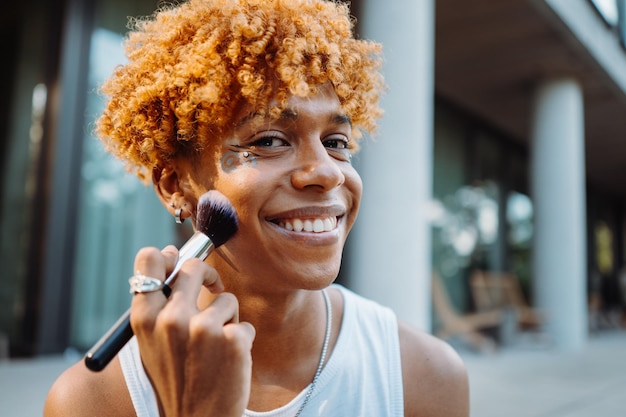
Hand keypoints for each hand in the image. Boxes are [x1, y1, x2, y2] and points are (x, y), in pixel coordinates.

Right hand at [129, 245, 254, 416]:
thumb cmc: (176, 378)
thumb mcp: (153, 341)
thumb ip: (159, 301)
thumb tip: (172, 253)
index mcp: (144, 318)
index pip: (150, 259)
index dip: (169, 256)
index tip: (181, 265)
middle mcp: (171, 320)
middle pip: (195, 267)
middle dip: (208, 276)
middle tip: (213, 290)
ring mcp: (203, 330)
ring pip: (227, 299)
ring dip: (227, 319)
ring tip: (215, 349)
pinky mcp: (233, 341)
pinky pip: (245, 324)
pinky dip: (241, 340)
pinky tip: (229, 363)